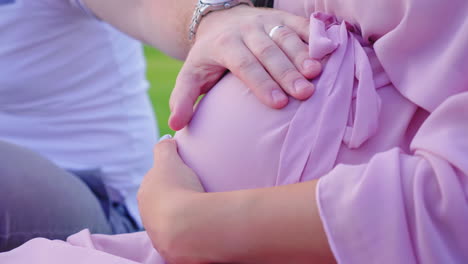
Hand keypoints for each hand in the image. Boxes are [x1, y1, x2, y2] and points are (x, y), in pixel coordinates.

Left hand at [137, 139, 207, 263]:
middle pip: (161, 203)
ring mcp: (158, 234)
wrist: (187, 228)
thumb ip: (165, 148)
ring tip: (200, 211)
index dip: (169, 178)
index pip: (155, 183)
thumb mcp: (169, 160)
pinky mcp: (172, 250)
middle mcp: (147, 215)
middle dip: (174, 199)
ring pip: (171, 220)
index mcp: (145, 193)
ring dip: (182, 216)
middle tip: (194, 193)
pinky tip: (201, 226)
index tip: (184, 178)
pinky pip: (183, 236)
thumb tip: (166, 139)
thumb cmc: (178, 190)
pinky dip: (190, 230)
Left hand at [169, 5, 321, 129]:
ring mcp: (265, 21)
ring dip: (303, 55)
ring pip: (285, 36)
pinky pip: (300, 24)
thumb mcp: (191, 74)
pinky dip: (314, 37)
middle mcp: (245, 30)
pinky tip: (328, 52)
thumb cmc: (208, 57)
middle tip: (305, 93)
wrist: (219, 21)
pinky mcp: (281, 17)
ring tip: (317, 74)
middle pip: (268, 51)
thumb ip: (183, 98)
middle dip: (286, 72)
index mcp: (223, 45)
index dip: (260, 83)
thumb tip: (175, 126)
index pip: (243, 64)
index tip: (278, 103)